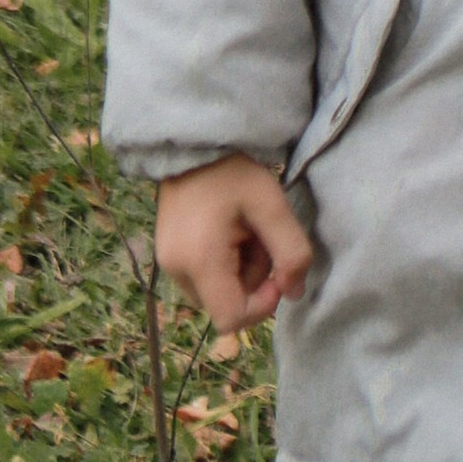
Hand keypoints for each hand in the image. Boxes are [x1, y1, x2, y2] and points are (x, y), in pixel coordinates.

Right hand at [155, 158, 314, 328]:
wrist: (194, 142)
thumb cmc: (234, 171)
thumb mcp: (272, 206)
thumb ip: (291, 252)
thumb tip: (295, 292)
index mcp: (200, 261)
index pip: (231, 319)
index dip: (262, 305)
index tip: (277, 271)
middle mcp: (176, 270)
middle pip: (225, 305)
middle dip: (252, 280)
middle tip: (260, 237)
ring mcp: (167, 263)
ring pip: (215, 292)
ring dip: (239, 271)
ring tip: (245, 229)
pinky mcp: (167, 255)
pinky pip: (202, 277)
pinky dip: (222, 263)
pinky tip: (229, 230)